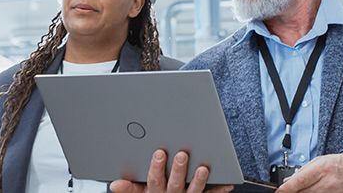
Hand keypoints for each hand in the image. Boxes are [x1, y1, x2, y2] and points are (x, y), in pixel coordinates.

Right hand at [108, 149, 233, 192]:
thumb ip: (129, 189)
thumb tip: (115, 185)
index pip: (154, 181)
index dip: (156, 168)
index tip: (159, 153)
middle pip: (174, 184)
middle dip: (178, 169)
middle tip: (182, 154)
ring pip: (193, 190)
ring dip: (198, 180)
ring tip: (203, 169)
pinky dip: (219, 189)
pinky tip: (228, 183)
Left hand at [275, 153, 342, 192]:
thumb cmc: (336, 164)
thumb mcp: (318, 161)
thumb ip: (302, 171)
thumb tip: (287, 182)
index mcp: (322, 168)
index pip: (299, 181)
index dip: (286, 188)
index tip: (278, 191)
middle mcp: (327, 182)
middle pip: (302, 192)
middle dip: (293, 191)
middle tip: (289, 189)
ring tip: (307, 187)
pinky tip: (312, 191)